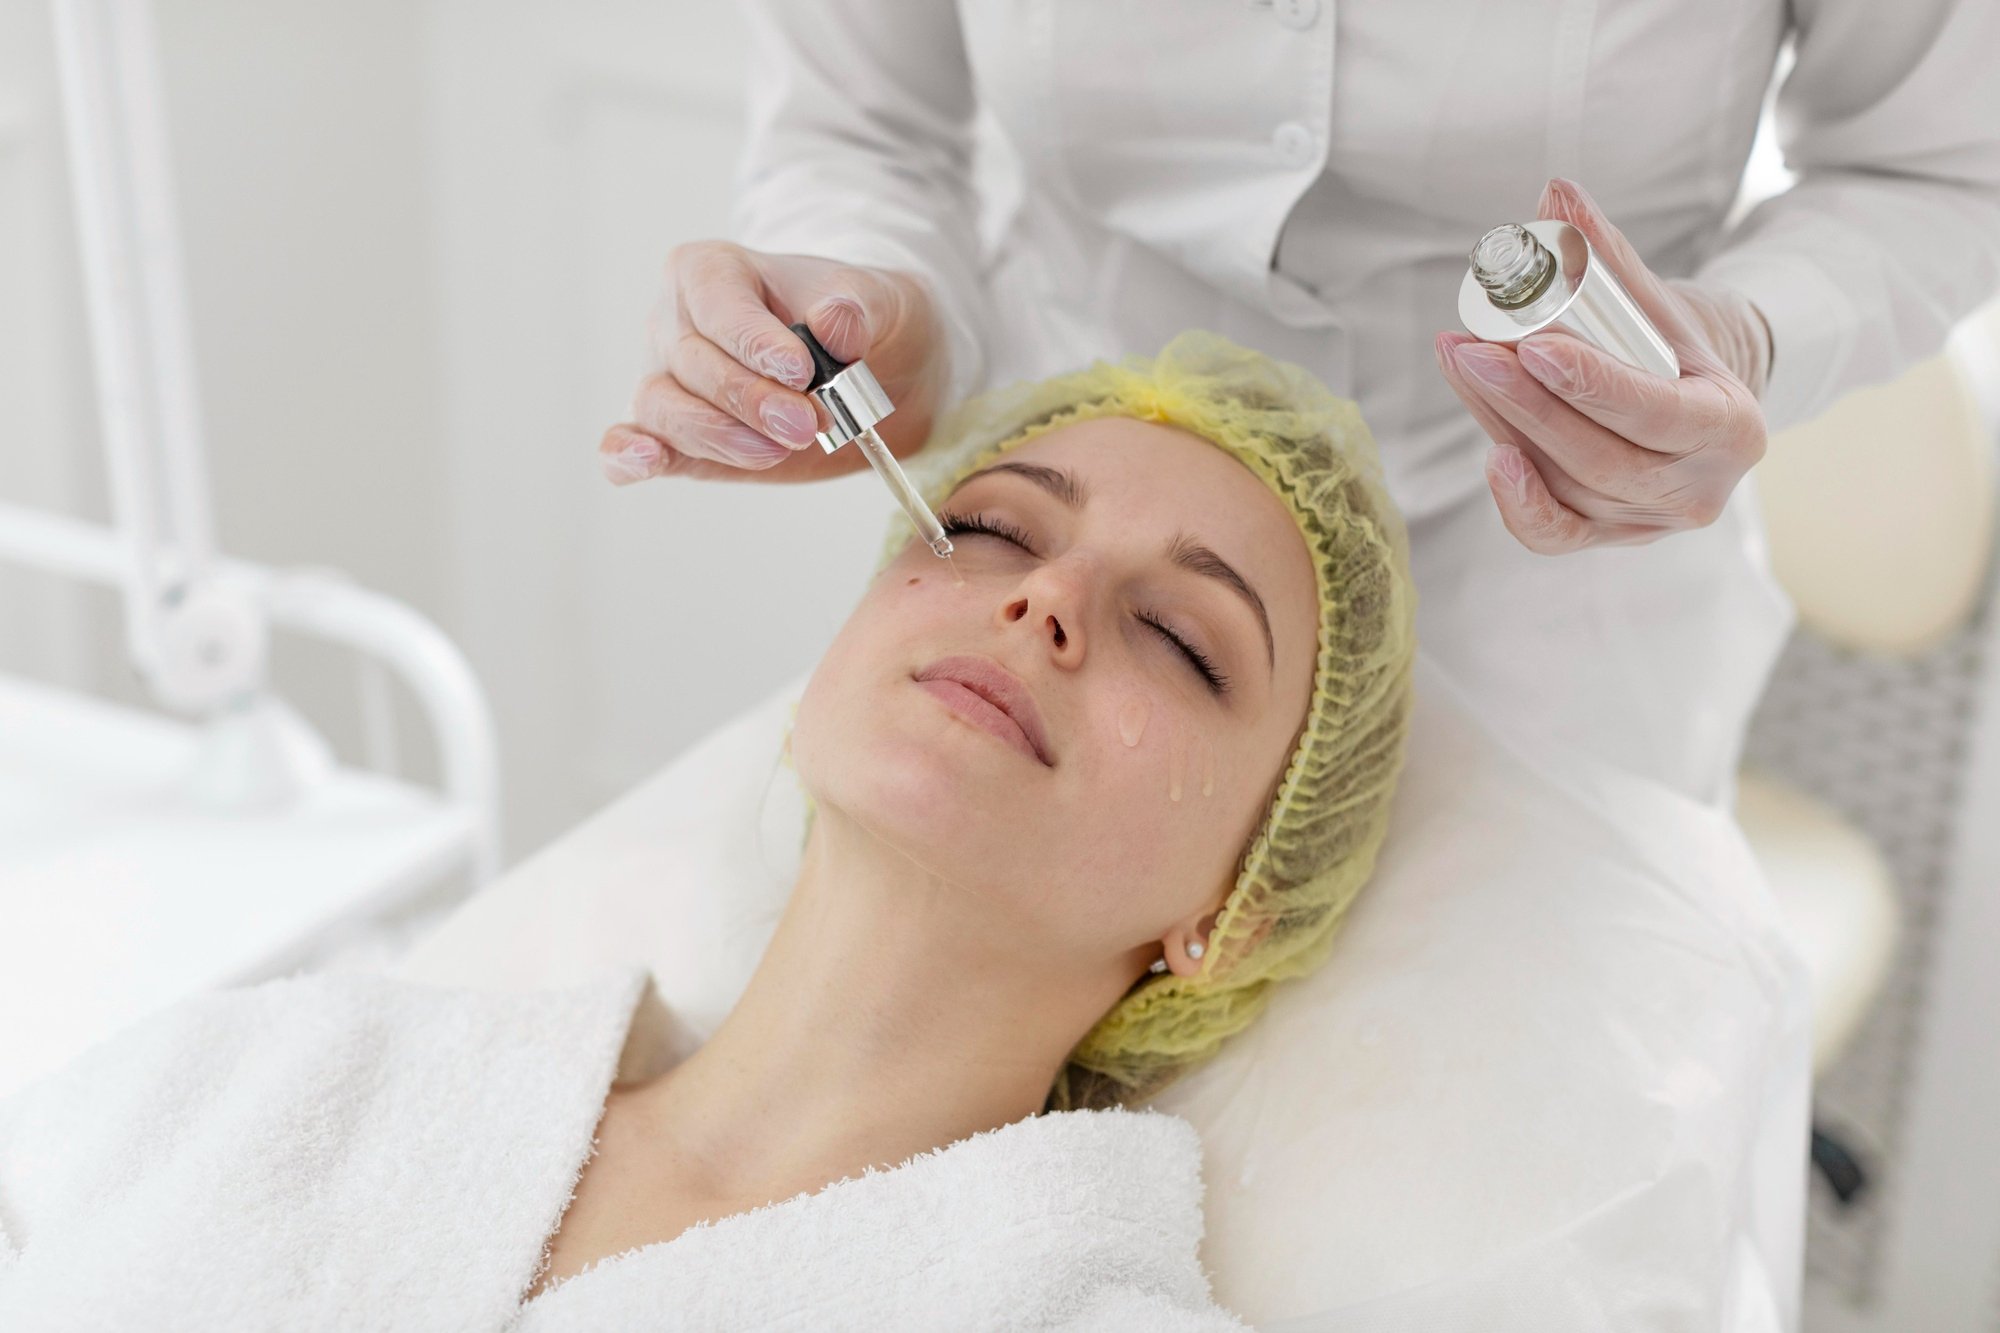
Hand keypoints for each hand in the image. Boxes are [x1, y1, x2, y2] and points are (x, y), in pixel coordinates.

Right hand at [601, 241, 950, 484]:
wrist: (868, 367)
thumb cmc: (853, 322)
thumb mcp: (875, 300)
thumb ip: (855, 311)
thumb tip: (835, 321)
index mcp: (711, 271)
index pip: (719, 306)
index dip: (755, 342)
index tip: (799, 372)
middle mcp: (674, 321)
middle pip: (693, 364)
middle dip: (750, 401)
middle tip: (805, 424)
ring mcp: (663, 378)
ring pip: (665, 408)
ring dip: (719, 436)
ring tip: (775, 451)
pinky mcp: (670, 433)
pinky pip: (629, 445)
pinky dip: (629, 456)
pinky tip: (646, 462)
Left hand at [1434, 177, 1775, 553]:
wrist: (1694, 412)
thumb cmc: (1671, 352)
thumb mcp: (1655, 307)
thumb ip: (1607, 256)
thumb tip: (1554, 190)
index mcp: (1730, 427)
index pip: (1655, 411)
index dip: (1592, 382)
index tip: (1532, 344)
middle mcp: (1696, 490)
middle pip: (1599, 455)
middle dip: (1526, 402)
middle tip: (1470, 351)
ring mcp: (1648, 524)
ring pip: (1567, 484)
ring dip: (1504, 424)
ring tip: (1462, 362)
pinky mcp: (1607, 540)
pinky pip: (1554, 535)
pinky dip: (1518, 503)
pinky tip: (1489, 455)